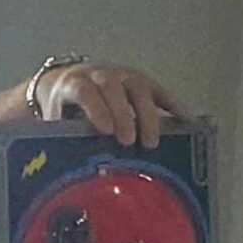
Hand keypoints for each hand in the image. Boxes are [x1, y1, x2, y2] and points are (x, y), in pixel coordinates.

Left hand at [34, 61, 191, 148]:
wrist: (67, 80)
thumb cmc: (63, 108)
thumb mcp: (57, 121)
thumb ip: (62, 138)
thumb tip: (66, 168)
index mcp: (76, 84)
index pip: (86, 92)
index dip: (97, 109)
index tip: (106, 130)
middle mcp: (101, 75)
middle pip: (115, 89)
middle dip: (123, 115)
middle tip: (128, 141)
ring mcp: (123, 75)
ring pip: (139, 88)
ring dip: (147, 115)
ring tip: (151, 142)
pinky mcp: (140, 80)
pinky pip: (158, 91)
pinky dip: (173, 104)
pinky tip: (185, 118)